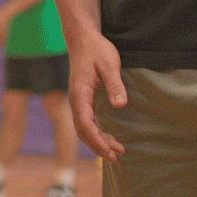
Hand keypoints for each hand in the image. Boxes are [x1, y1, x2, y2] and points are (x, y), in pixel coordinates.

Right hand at [67, 30, 126, 161]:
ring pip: (83, 127)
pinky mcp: (82, 98)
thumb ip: (114, 84)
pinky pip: (85, 121)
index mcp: (79, 92)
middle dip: (97, 145)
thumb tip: (120, 105)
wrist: (82, 38)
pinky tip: (108, 138)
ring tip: (116, 152)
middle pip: (82, 129)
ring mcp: (77, 99)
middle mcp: (75, 98)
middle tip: (116, 157)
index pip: (84, 122)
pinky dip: (95, 133)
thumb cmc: (96, 50)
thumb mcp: (109, 64)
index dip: (95, 139)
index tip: (109, 151)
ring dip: (97, 141)